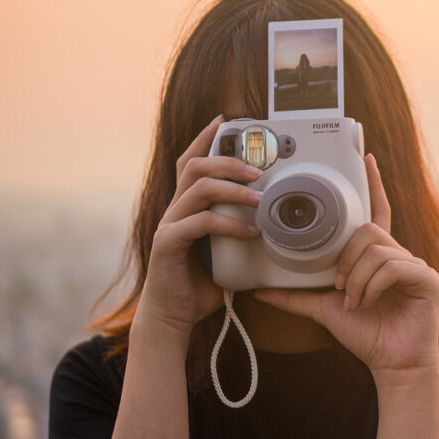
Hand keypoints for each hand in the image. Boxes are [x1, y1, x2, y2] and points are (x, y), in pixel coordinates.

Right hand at [136, 115, 263, 340]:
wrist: (174, 317)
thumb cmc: (199, 285)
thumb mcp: (224, 251)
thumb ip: (237, 230)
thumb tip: (270, 220)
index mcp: (185, 207)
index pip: (190, 163)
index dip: (204, 139)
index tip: (224, 121)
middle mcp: (174, 210)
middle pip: (193, 167)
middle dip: (227, 160)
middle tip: (257, 170)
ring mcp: (168, 226)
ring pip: (198, 189)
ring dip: (233, 189)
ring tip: (260, 199)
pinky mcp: (168, 245)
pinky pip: (200, 224)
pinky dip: (229, 225)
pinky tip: (250, 233)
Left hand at [254, 154, 438, 381]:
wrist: (391, 365)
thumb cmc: (365, 335)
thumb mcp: (323, 310)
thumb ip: (295, 296)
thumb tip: (260, 289)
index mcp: (379, 257)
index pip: (376, 212)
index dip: (372, 185)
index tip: (366, 158)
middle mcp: (400, 255)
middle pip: (367, 231)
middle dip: (346, 259)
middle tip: (339, 288)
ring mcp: (416, 265)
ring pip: (375, 248)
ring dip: (356, 278)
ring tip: (352, 301)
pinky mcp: (426, 278)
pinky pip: (390, 267)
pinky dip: (371, 287)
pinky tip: (366, 304)